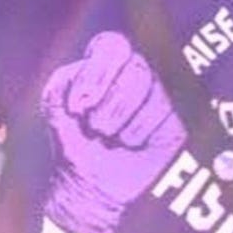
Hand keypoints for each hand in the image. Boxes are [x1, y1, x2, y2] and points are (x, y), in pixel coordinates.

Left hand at [41, 32, 186, 232]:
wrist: (93, 187)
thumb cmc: (74, 144)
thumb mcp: (56, 113)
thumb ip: (59, 89)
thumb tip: (80, 93)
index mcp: (104, 63)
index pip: (112, 45)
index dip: (97, 74)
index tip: (79, 105)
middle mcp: (135, 73)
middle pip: (137, 71)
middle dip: (111, 108)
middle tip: (97, 129)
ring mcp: (159, 94)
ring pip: (154, 95)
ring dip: (126, 126)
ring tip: (114, 140)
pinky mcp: (176, 119)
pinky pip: (167, 117)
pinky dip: (143, 136)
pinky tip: (133, 145)